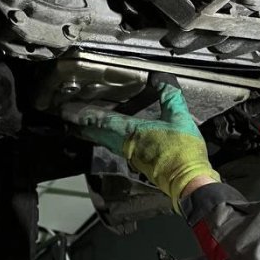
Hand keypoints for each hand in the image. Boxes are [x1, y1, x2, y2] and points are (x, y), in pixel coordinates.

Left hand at [72, 76, 219, 210]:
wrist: (189, 180)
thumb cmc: (183, 151)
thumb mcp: (179, 116)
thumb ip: (169, 96)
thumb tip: (160, 78)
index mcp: (133, 133)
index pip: (104, 122)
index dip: (87, 116)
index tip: (71, 114)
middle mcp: (128, 146)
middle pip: (101, 135)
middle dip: (86, 128)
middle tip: (72, 123)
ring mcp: (133, 157)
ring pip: (109, 143)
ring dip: (96, 136)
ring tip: (87, 130)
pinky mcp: (141, 164)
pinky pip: (119, 150)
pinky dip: (110, 142)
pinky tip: (114, 141)